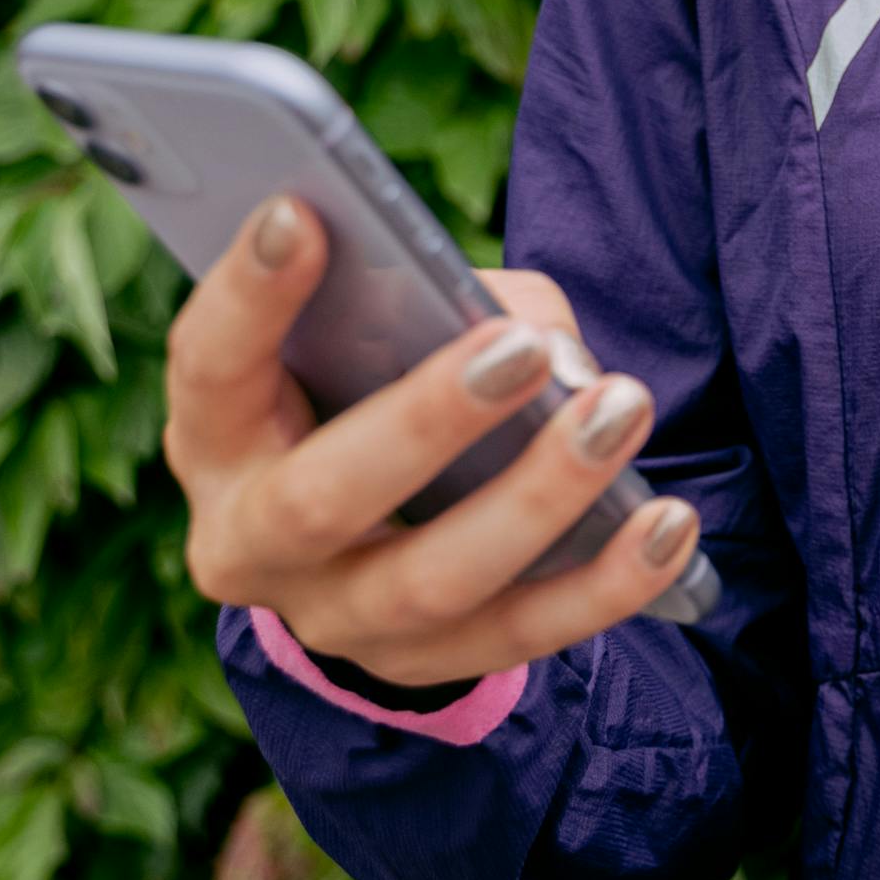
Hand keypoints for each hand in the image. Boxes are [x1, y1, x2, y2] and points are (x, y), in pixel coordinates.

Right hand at [163, 194, 703, 685]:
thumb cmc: (381, 372)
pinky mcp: (420, 668)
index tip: (303, 211)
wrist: (376, 519)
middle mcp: (249, 542)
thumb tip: (558, 361)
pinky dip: (606, 582)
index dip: (247, 293)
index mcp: (216, 434)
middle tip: (518, 350)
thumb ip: (459, 305)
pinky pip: (519, 637)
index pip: (209, 365)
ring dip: (538, 495)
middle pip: (319, 498)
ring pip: (429, 582)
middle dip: (426, 420)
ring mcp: (330, 619)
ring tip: (621, 409)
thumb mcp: (391, 321)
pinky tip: (670, 526)